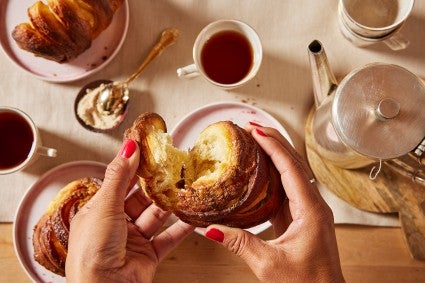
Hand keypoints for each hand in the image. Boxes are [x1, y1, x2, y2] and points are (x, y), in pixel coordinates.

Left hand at [66, 139, 193, 281]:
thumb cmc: (92, 252)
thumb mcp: (105, 206)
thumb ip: (120, 176)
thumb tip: (128, 148)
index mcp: (98, 212)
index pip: (119, 182)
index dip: (134, 166)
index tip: (150, 150)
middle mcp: (116, 225)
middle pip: (140, 198)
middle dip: (155, 184)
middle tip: (171, 167)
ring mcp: (133, 240)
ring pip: (156, 216)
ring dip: (170, 204)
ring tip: (184, 187)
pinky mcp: (149, 255)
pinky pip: (169, 237)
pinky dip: (182, 228)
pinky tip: (192, 216)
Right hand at [203, 124, 344, 282]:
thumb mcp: (268, 264)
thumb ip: (239, 244)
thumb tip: (211, 229)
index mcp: (311, 211)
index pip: (291, 169)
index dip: (273, 147)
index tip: (256, 131)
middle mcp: (313, 205)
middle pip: (294, 164)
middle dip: (274, 142)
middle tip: (253, 128)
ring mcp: (309, 210)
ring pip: (293, 173)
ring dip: (276, 154)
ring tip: (257, 139)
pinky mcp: (302, 216)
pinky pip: (288, 187)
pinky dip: (275, 172)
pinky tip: (261, 168)